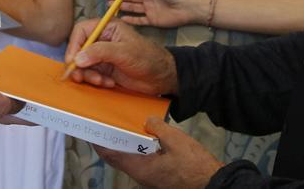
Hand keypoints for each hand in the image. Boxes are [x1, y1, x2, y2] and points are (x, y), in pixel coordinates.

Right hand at [63, 19, 177, 94]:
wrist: (161, 77)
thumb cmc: (148, 58)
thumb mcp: (124, 52)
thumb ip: (100, 52)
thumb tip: (78, 58)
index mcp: (107, 27)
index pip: (81, 31)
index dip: (74, 45)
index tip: (73, 61)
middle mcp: (102, 40)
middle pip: (78, 49)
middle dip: (79, 64)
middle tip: (80, 76)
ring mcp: (102, 55)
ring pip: (83, 64)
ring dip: (88, 75)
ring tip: (101, 81)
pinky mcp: (105, 69)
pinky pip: (91, 75)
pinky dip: (96, 81)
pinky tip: (109, 83)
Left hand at [95, 117, 223, 188]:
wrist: (212, 183)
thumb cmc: (194, 166)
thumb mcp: (176, 140)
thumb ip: (157, 128)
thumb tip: (147, 121)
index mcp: (140, 168)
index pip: (110, 155)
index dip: (98, 143)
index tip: (91, 130)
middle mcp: (141, 175)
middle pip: (117, 158)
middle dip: (109, 142)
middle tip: (105, 124)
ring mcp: (149, 177)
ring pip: (129, 160)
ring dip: (123, 145)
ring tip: (121, 127)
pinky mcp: (158, 176)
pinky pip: (141, 162)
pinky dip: (137, 150)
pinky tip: (143, 137)